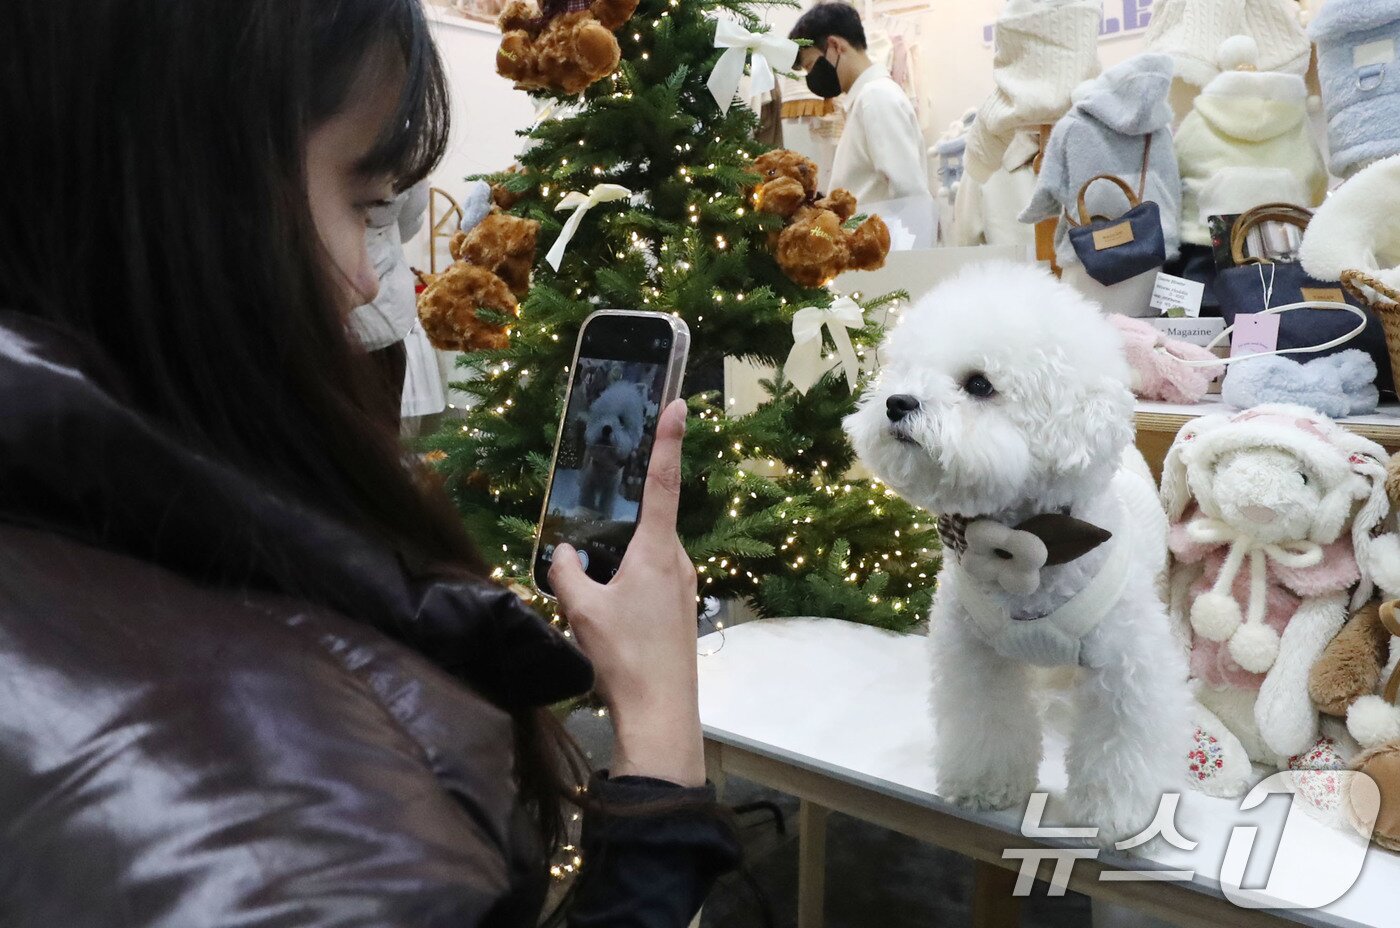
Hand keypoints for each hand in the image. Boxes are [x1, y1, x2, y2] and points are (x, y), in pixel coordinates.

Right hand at [550, 400, 703, 786]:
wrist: (662, 713)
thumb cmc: (625, 658)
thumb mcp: (582, 610)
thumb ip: (567, 571)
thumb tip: (564, 551)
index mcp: (657, 551)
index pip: (663, 482)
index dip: (668, 441)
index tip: (678, 405)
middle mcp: (678, 562)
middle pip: (648, 522)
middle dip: (620, 518)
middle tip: (591, 518)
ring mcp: (683, 588)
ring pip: (646, 555)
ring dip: (620, 557)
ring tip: (590, 587)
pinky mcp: (680, 611)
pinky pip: (651, 579)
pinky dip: (628, 579)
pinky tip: (606, 608)